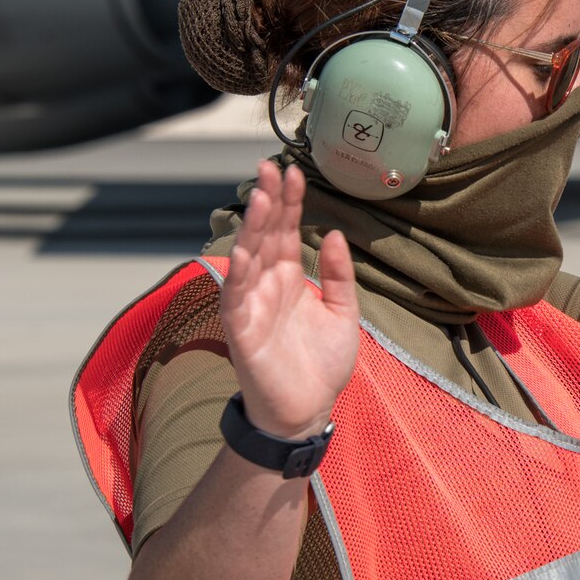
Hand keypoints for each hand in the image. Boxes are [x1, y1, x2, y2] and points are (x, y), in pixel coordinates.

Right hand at [219, 161, 359, 440]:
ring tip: (259, 197)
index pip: (285, 231)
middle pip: (264, 235)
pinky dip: (238, 273)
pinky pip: (236, 297)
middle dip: (267, 202)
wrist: (308, 412)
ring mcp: (251, 305)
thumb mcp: (344, 312)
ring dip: (251, 229)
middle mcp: (267, 286)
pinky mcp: (241, 330)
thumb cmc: (321, 365)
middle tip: (269, 168)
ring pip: (248, 258)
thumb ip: (339, 275)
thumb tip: (334, 233)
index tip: (293, 172)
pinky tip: (244, 249)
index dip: (289, 202)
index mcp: (289, 279)